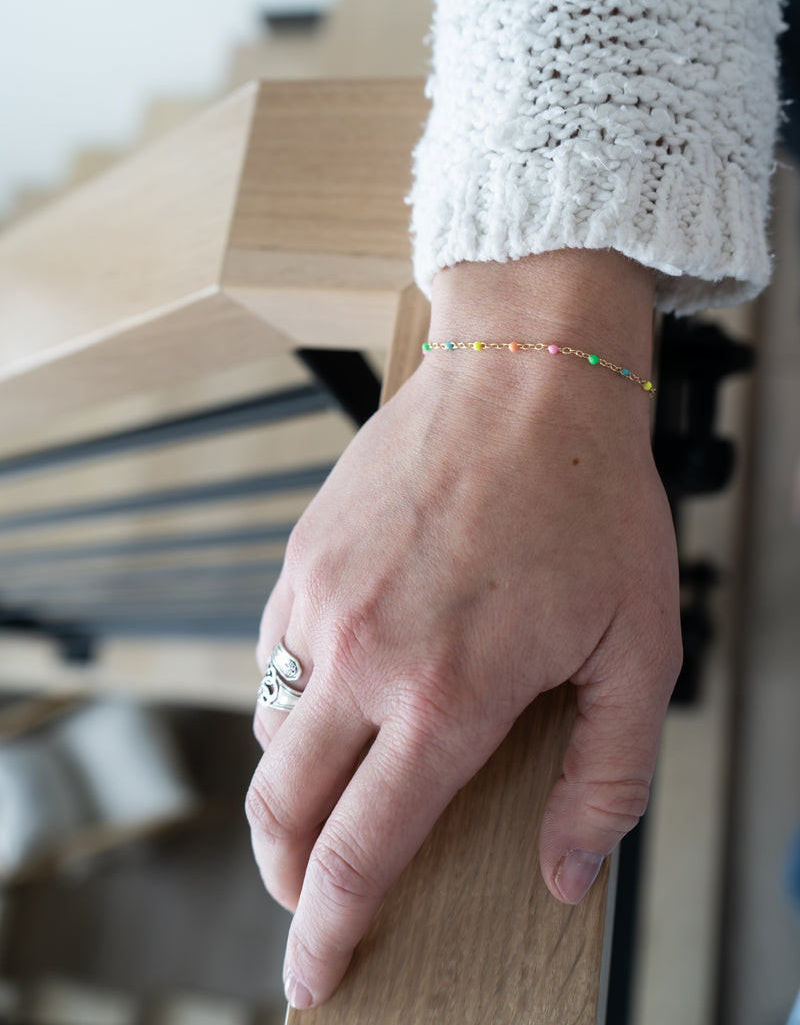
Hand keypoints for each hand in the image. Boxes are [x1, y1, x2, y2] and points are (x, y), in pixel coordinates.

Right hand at [246, 250, 681, 1009]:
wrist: (526, 378)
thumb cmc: (592, 506)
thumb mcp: (640, 650)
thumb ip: (606, 779)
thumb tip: (562, 872)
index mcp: (445, 696)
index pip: (360, 852)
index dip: (331, 931)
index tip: (315, 978)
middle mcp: (361, 655)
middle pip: (280, 811)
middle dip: (288, 879)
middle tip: (313, 899)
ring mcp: (318, 601)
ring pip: (268, 735)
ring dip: (292, 787)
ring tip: (342, 787)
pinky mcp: (302, 557)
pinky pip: (271, 658)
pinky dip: (291, 702)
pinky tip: (341, 690)